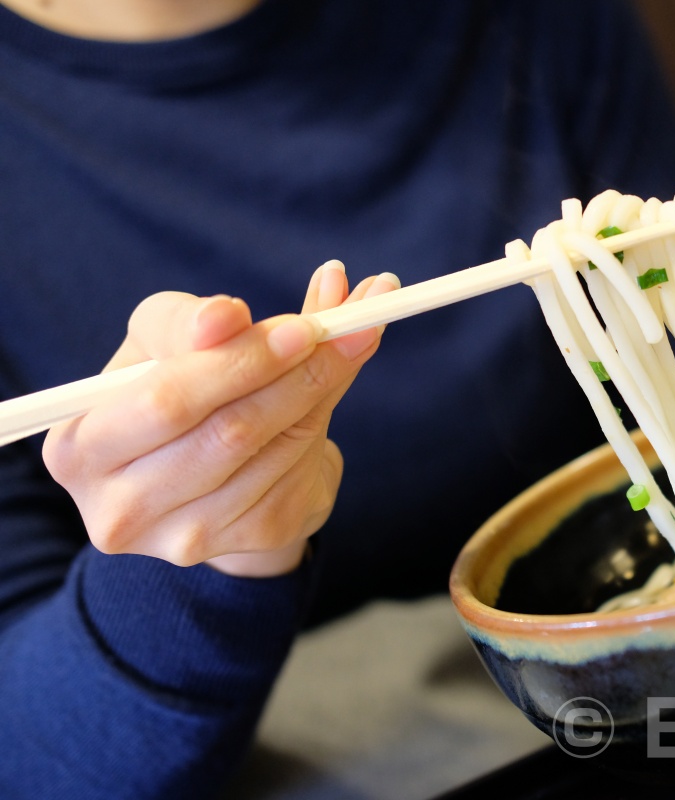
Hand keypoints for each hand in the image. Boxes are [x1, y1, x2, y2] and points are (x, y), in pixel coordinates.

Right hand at [43, 261, 398, 576]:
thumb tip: (225, 315)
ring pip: (274, 452)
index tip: (305, 327)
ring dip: (321, 393)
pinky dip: (320, 426)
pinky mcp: (241, 543)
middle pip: (229, 433)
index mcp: (80, 449)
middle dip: (296, 375)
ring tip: (349, 345)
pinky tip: (326, 396)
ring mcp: (183, 537)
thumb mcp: (166, 341)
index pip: (169, 401)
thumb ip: (193, 322)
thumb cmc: (175, 387)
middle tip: (345, 333)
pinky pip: (296, 475)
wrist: (208, 464)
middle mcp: (121, 507)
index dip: (241, 362)